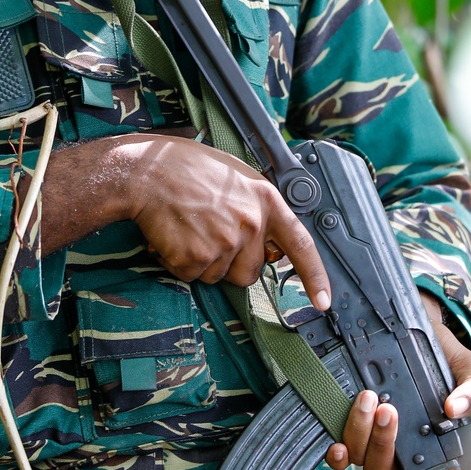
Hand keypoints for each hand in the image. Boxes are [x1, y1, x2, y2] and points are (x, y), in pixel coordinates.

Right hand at [123, 134, 331, 309]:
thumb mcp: (236, 177)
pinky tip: (173, 236)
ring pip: (218, 276)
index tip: (323, 301)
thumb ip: (257, 208)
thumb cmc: (186, 168)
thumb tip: (270, 241)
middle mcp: (251, 224)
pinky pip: (192, 276)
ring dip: (201, 261)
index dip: (314, 277)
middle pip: (250, 272)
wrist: (147, 173)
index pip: (301, 245)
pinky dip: (178, 263)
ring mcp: (224, 243)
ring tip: (188, 228)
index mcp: (265, 201)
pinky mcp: (196, 258)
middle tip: (209, 234)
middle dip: (230, 263)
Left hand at [325, 291, 470, 469]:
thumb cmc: (445, 358)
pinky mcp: (348, 421)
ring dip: (360, 436)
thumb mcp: (469, 372)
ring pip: (359, 459)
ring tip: (369, 400)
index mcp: (429, 449)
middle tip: (389, 411)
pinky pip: (338, 447)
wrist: (416, 327)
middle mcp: (397, 450)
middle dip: (383, 447)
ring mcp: (370, 438)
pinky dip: (336, 447)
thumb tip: (454, 409)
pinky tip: (336, 438)